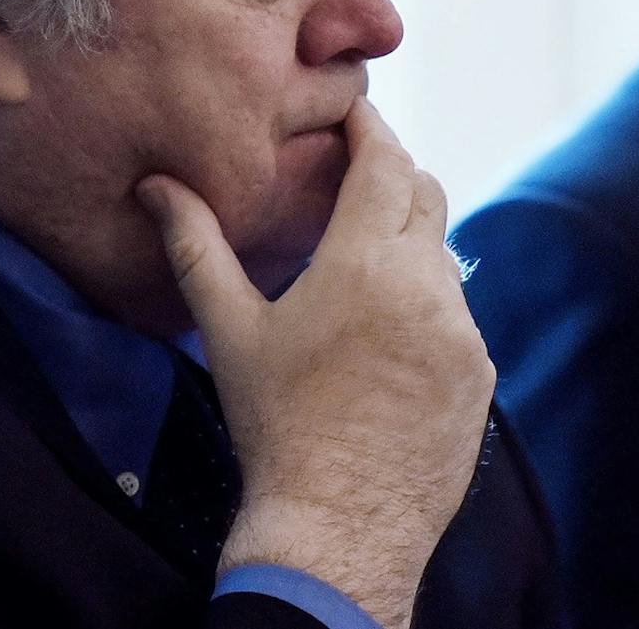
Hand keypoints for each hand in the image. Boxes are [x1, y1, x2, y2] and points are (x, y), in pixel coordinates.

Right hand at [138, 98, 493, 628]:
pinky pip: (458, 314)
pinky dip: (427, 305)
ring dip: (409, 245)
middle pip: (425, 194)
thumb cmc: (273, 426)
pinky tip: (386, 335)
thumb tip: (157, 187)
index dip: (370, 127)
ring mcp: (462, 331)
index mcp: (363, 263)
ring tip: (362, 265)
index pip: (384, 161)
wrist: (337, 526)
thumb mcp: (229, 332)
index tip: (353, 111)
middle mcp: (425, 286)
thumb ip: (197, 247)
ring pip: (443, 256)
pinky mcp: (481, 372)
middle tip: (354, 176)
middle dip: (392, 176)